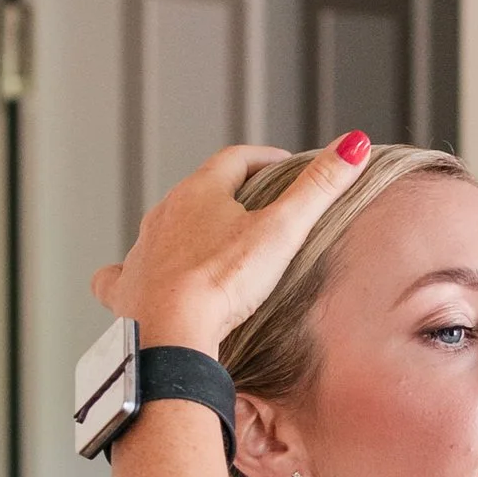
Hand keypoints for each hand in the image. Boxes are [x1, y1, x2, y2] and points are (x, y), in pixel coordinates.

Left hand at [91, 133, 370, 350]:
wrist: (169, 332)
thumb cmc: (223, 281)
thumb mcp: (282, 231)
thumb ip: (318, 188)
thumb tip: (354, 144)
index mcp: (200, 191)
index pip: (236, 159)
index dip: (265, 159)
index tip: (286, 167)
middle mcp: (164, 213)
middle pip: (199, 190)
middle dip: (227, 192)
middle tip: (257, 205)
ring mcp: (142, 250)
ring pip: (164, 227)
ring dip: (187, 227)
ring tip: (213, 242)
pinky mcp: (127, 288)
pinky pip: (123, 273)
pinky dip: (134, 270)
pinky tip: (140, 277)